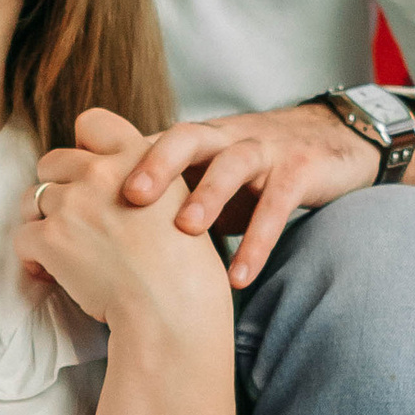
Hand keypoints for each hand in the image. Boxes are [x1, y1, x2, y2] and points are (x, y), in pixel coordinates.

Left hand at [18, 109, 234, 346]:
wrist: (172, 308)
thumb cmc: (182, 267)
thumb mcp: (177, 198)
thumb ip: (141, 177)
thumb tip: (98, 176)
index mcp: (137, 154)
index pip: (92, 123)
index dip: (84, 149)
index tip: (90, 178)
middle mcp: (102, 171)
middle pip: (52, 162)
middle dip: (57, 190)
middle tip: (72, 223)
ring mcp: (73, 202)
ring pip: (32, 200)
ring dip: (42, 224)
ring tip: (61, 252)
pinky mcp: (50, 237)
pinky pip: (22, 238)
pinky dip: (32, 259)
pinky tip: (52, 275)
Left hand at [118, 98, 414, 288]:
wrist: (331, 143)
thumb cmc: (251, 171)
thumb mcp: (203, 175)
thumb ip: (159, 193)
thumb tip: (91, 227)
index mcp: (195, 141)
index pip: (148, 140)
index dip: (114, 159)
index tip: (84, 190)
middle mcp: (225, 138)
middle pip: (186, 137)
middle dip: (158, 164)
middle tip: (130, 196)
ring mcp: (265, 152)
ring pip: (233, 164)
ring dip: (209, 196)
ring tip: (187, 230)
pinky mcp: (300, 173)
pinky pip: (277, 206)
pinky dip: (259, 242)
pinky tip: (239, 276)